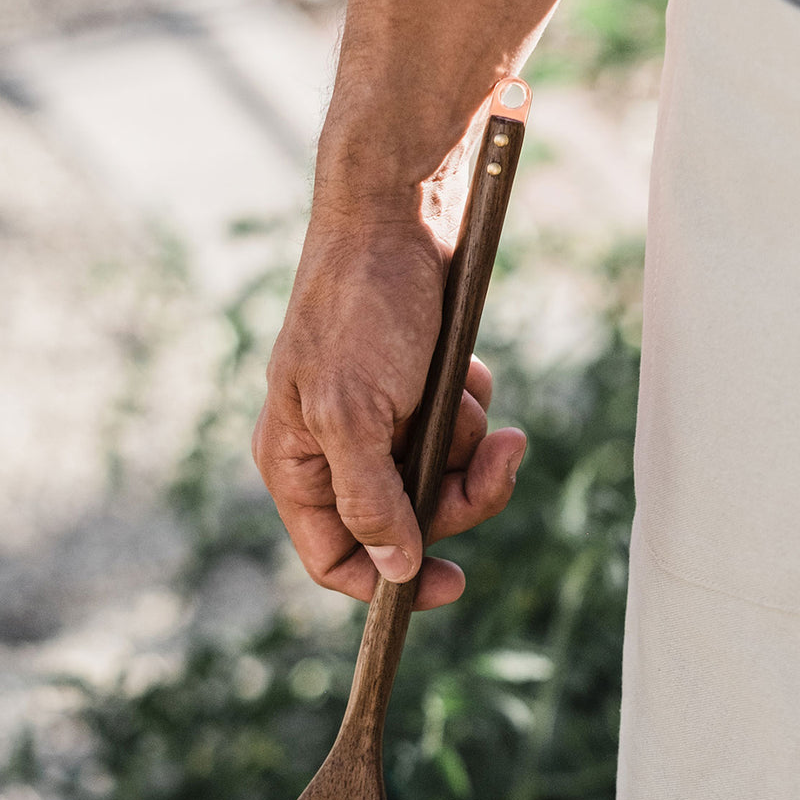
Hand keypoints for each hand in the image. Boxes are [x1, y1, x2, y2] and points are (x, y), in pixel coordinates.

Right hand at [253, 209, 525, 609]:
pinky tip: (465, 370)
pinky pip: (458, 436)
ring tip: (467, 391)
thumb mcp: (354, 415)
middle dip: (457, 495)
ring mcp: (377, 426)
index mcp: (298, 466)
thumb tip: (393, 572)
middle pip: (405, 525)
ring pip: (440, 481)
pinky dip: (471, 408)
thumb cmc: (359, 309)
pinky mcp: (415, 397)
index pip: (334, 558)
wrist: (398, 216)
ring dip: (468, 443)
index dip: (387, 582)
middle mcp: (334, 455)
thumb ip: (370, 502)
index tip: (451, 583)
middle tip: (501, 459)